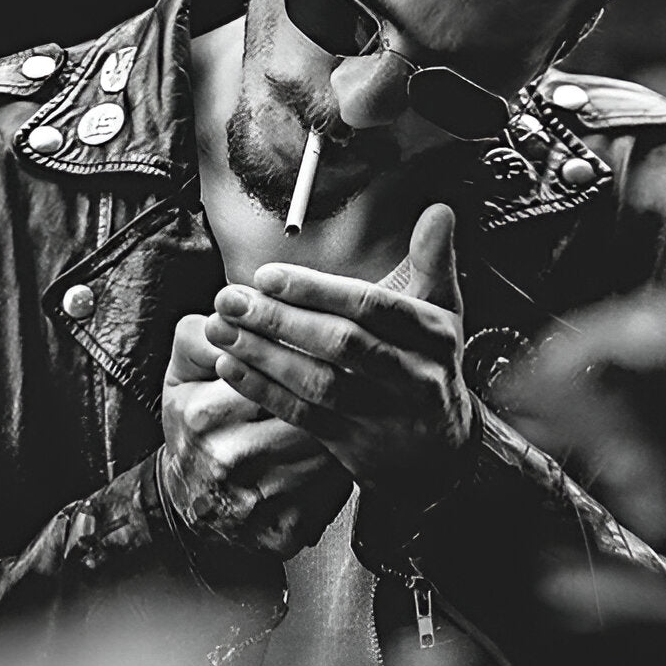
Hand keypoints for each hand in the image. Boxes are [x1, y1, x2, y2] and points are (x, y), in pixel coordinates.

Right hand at [160, 315, 351, 558]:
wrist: (192, 501)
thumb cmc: (195, 422)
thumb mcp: (183, 371)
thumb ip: (203, 332)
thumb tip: (232, 304)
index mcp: (204, 412)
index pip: (275, 371)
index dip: (309, 353)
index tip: (334, 339)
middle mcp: (231, 459)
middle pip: (309, 413)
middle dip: (338, 391)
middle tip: (364, 371)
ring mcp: (259, 501)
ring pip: (328, 452)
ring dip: (351, 429)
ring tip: (365, 405)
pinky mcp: (284, 531)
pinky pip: (332, 494)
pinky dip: (343, 472)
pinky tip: (351, 452)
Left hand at [203, 204, 475, 510]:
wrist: (441, 453)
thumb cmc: (431, 366)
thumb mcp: (444, 314)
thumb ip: (434, 261)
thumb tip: (438, 211)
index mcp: (432, 336)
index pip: (372, 307)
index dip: (318, 290)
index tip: (268, 275)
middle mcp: (412, 377)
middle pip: (341, 345)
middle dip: (280, 320)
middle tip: (231, 299)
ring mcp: (382, 416)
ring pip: (317, 383)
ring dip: (263, 354)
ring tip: (221, 328)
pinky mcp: (353, 446)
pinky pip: (303, 416)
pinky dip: (263, 390)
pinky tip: (231, 366)